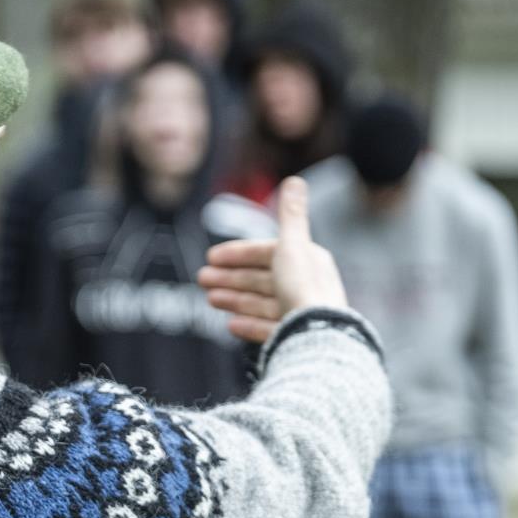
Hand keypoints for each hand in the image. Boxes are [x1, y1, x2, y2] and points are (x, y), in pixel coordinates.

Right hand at [199, 176, 347, 342]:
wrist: (316, 333)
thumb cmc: (303, 287)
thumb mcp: (292, 245)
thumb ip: (290, 214)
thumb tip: (295, 179)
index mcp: (307, 260)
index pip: (267, 253)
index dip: (238, 254)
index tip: (211, 257)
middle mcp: (305, 285)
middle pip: (261, 279)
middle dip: (230, 277)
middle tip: (202, 279)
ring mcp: (299, 313)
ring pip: (261, 303)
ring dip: (234, 299)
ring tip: (209, 299)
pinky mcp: (294, 337)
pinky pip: (267, 329)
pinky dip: (248, 325)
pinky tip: (230, 324)